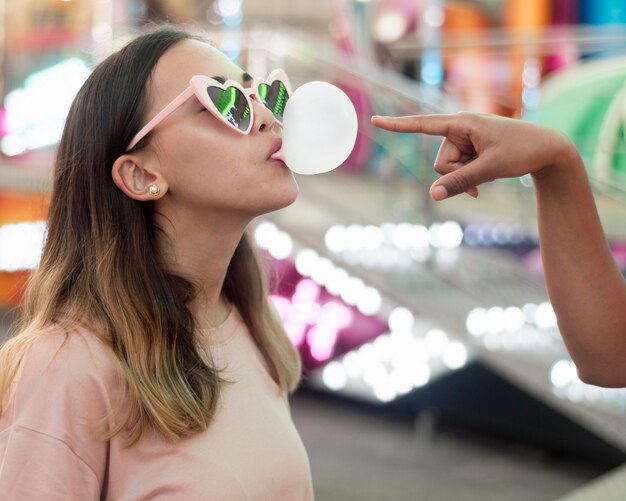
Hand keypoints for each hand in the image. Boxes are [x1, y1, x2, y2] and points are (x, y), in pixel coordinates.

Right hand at [371, 112, 575, 200]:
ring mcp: (466, 140)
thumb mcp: (489, 169)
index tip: (375, 121)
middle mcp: (460, 129)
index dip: (398, 126)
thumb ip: (459, 182)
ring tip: (490, 174)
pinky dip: (469, 178)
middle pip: (440, 161)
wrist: (548, 150)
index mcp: (462, 123)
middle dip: (457, 173)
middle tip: (484, 173)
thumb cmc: (522, 151)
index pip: (423, 124)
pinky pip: (458, 170)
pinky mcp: (472, 150)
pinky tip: (486, 179)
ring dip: (465, 177)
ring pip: (449, 168)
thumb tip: (431, 195)